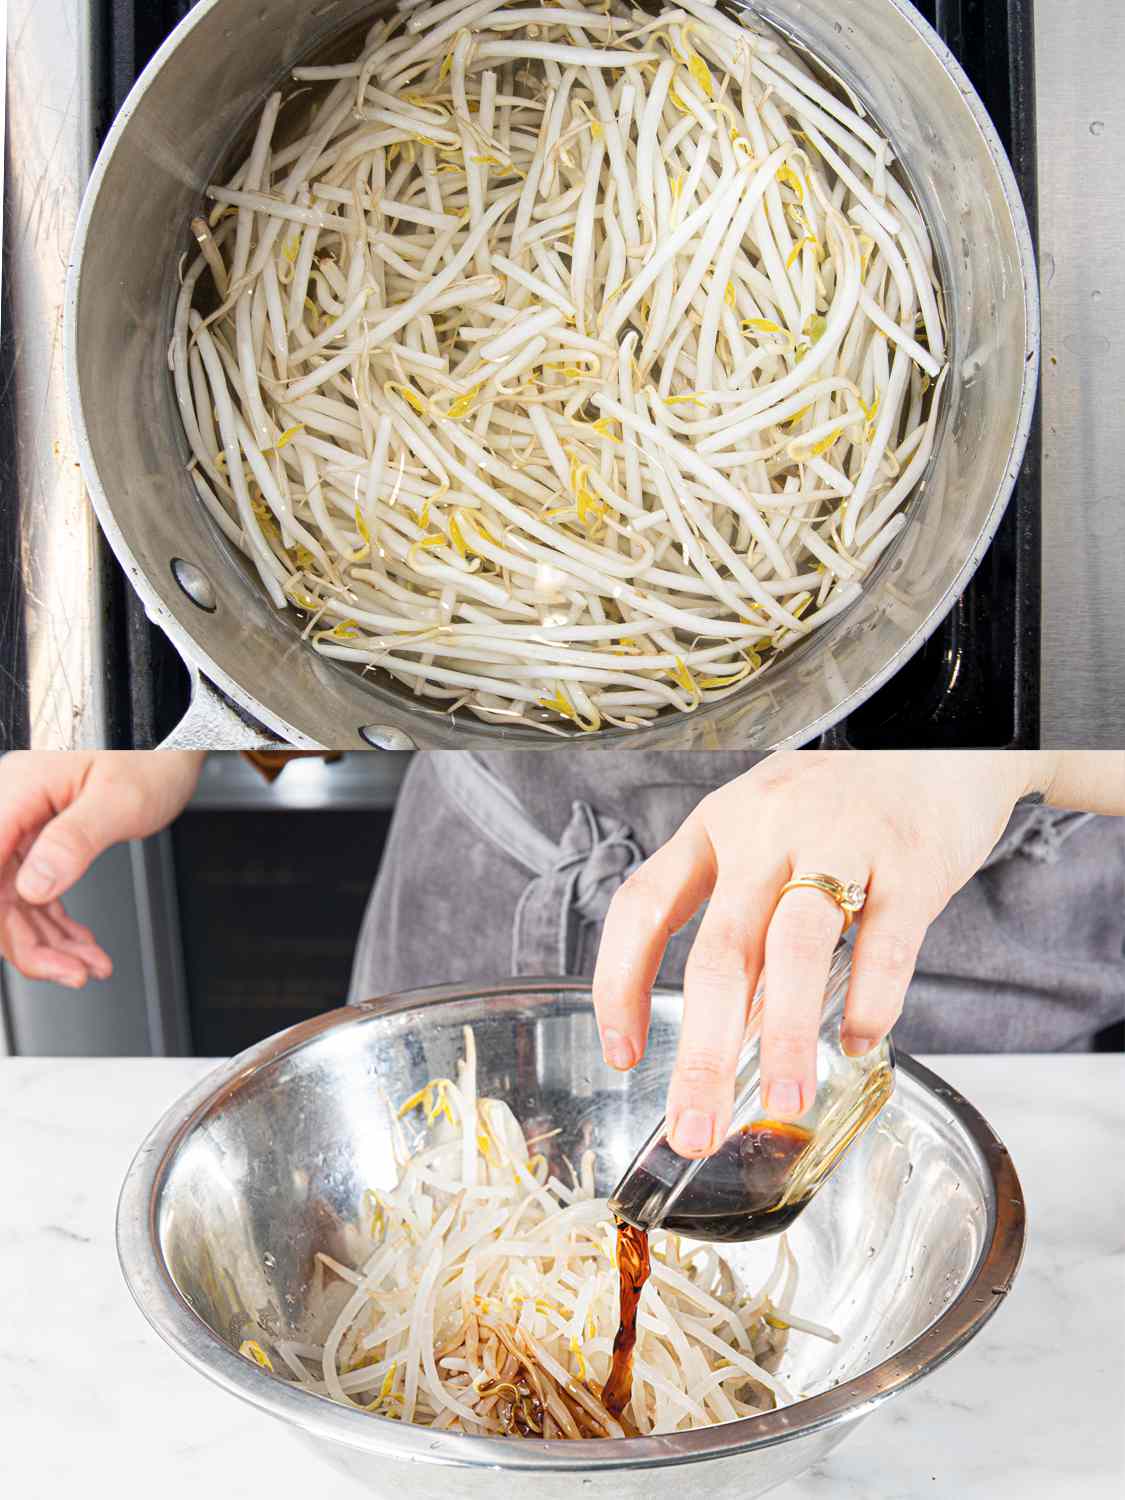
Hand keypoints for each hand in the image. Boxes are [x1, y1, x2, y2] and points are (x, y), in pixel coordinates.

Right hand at [0, 752, 204, 986]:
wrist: (173, 737)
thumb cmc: (153, 752)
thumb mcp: (120, 800)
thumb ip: (73, 841)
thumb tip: (34, 887)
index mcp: (16, 792)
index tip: (26, 954)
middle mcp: (12, 807)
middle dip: (33, 943)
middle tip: (74, 974)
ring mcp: (25, 823)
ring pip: (17, 899)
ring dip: (51, 940)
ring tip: (88, 967)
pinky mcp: (44, 835)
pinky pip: (38, 889)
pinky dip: (59, 923)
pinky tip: (81, 945)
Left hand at [592, 750, 1049, 1157]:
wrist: (943, 737)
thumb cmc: (841, 802)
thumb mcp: (769, 837)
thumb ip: (746, 924)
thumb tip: (729, 1036)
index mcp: (716, 827)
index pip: (642, 905)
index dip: (620, 982)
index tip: (622, 1054)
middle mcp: (765, 830)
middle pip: (720, 952)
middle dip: (703, 1053)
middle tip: (695, 1130)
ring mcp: (839, 840)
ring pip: (795, 948)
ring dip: (785, 1037)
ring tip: (782, 1104)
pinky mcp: (910, 858)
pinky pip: (885, 943)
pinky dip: (871, 1001)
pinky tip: (859, 1041)